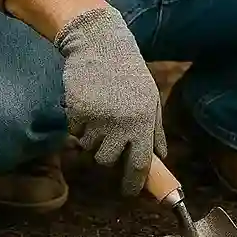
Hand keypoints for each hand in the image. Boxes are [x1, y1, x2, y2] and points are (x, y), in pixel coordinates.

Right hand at [54, 6, 165, 195]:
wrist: (100, 45)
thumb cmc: (128, 72)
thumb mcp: (150, 98)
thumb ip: (155, 129)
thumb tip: (161, 155)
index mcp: (144, 122)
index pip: (140, 164)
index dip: (133, 183)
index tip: (128, 192)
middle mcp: (122, 124)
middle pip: (108, 161)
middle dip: (106, 156)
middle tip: (107, 139)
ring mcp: (98, 119)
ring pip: (89, 148)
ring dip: (91, 139)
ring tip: (98, 116)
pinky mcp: (77, 113)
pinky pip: (74, 132)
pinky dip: (78, 125)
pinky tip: (86, 105)